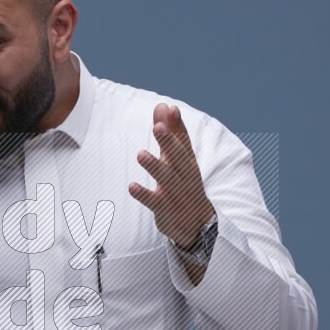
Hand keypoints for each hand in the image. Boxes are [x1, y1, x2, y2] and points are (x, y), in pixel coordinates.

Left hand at [128, 103, 213, 246]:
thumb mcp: (179, 158)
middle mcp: (184, 176)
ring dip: (155, 167)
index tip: (171, 109)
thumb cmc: (185, 183)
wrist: (197, 224)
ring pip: (167, 179)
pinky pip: (155, 203)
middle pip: (178, 158)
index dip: (178, 125)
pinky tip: (132, 186)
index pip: (184, 141)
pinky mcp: (166, 210)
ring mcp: (176, 194)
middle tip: (158, 127)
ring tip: (140, 154)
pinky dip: (144, 195)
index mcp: (188, 162)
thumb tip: (164, 105)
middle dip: (169, 142)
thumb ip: (171, 132)